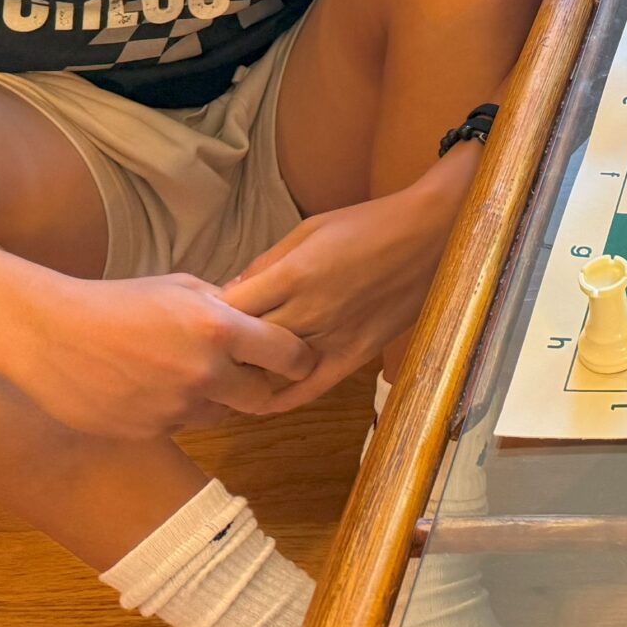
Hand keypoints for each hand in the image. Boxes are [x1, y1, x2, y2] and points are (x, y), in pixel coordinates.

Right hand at [0, 271, 319, 438]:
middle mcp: (204, 373)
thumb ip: (225, 305)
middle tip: (246, 371)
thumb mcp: (181, 287)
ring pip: (219, 413)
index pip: (288, 355)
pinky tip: (150, 387)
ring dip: (215, 399)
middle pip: (261, 397)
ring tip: (184, 373)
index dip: (299, 358)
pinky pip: (181, 425)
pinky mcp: (149, 432)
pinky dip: (176, 410)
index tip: (299, 358)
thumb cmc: (119, 301)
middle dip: (259, 385)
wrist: (51, 334)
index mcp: (219, 329)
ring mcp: (176, 407)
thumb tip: (259, 317)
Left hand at [218, 184, 459, 414]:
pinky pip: (311, 388)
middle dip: (222, 348)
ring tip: (226, 372)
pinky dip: (282, 400)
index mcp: (293, 275)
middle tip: (206, 350)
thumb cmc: (366, 223)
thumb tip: (230, 292)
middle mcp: (309, 312)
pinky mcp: (356, 354)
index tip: (197, 320)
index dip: (207, 318)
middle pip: (246, 345)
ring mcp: (334, 337)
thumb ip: (267, 263)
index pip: (230, 310)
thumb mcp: (308, 229)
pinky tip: (260, 403)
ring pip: (274, 369)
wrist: (428, 234)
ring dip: (247, 371)